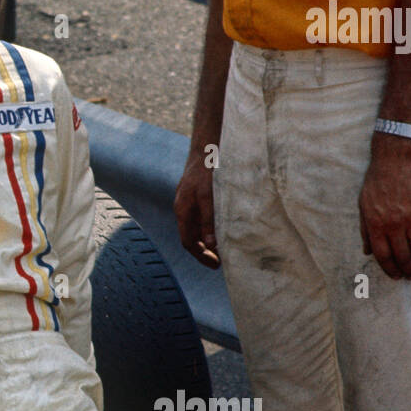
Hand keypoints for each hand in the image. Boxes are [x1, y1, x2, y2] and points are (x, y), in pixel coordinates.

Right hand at [174, 151, 220, 268]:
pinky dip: (213, 227)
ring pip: (199, 228)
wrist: (207, 145)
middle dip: (206, 252)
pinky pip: (204, 217)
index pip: (188, 242)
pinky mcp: (200, 195)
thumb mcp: (208, 195)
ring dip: (210, 240)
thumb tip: (212, 244)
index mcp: (183, 211)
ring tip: (226, 248)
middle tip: (223, 261)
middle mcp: (185, 209)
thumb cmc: (207, 168)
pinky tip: (226, 228)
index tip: (217, 265)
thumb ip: (209, 219)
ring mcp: (192, 202)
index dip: (201, 256)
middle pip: (193, 237)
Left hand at [358, 137, 410, 280]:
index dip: (389, 269)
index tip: (395, 276)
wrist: (396, 163)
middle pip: (402, 256)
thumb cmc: (376, 184)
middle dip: (407, 270)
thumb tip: (367, 252)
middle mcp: (393, 225)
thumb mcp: (363, 207)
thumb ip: (365, 231)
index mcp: (375, 225)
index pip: (383, 255)